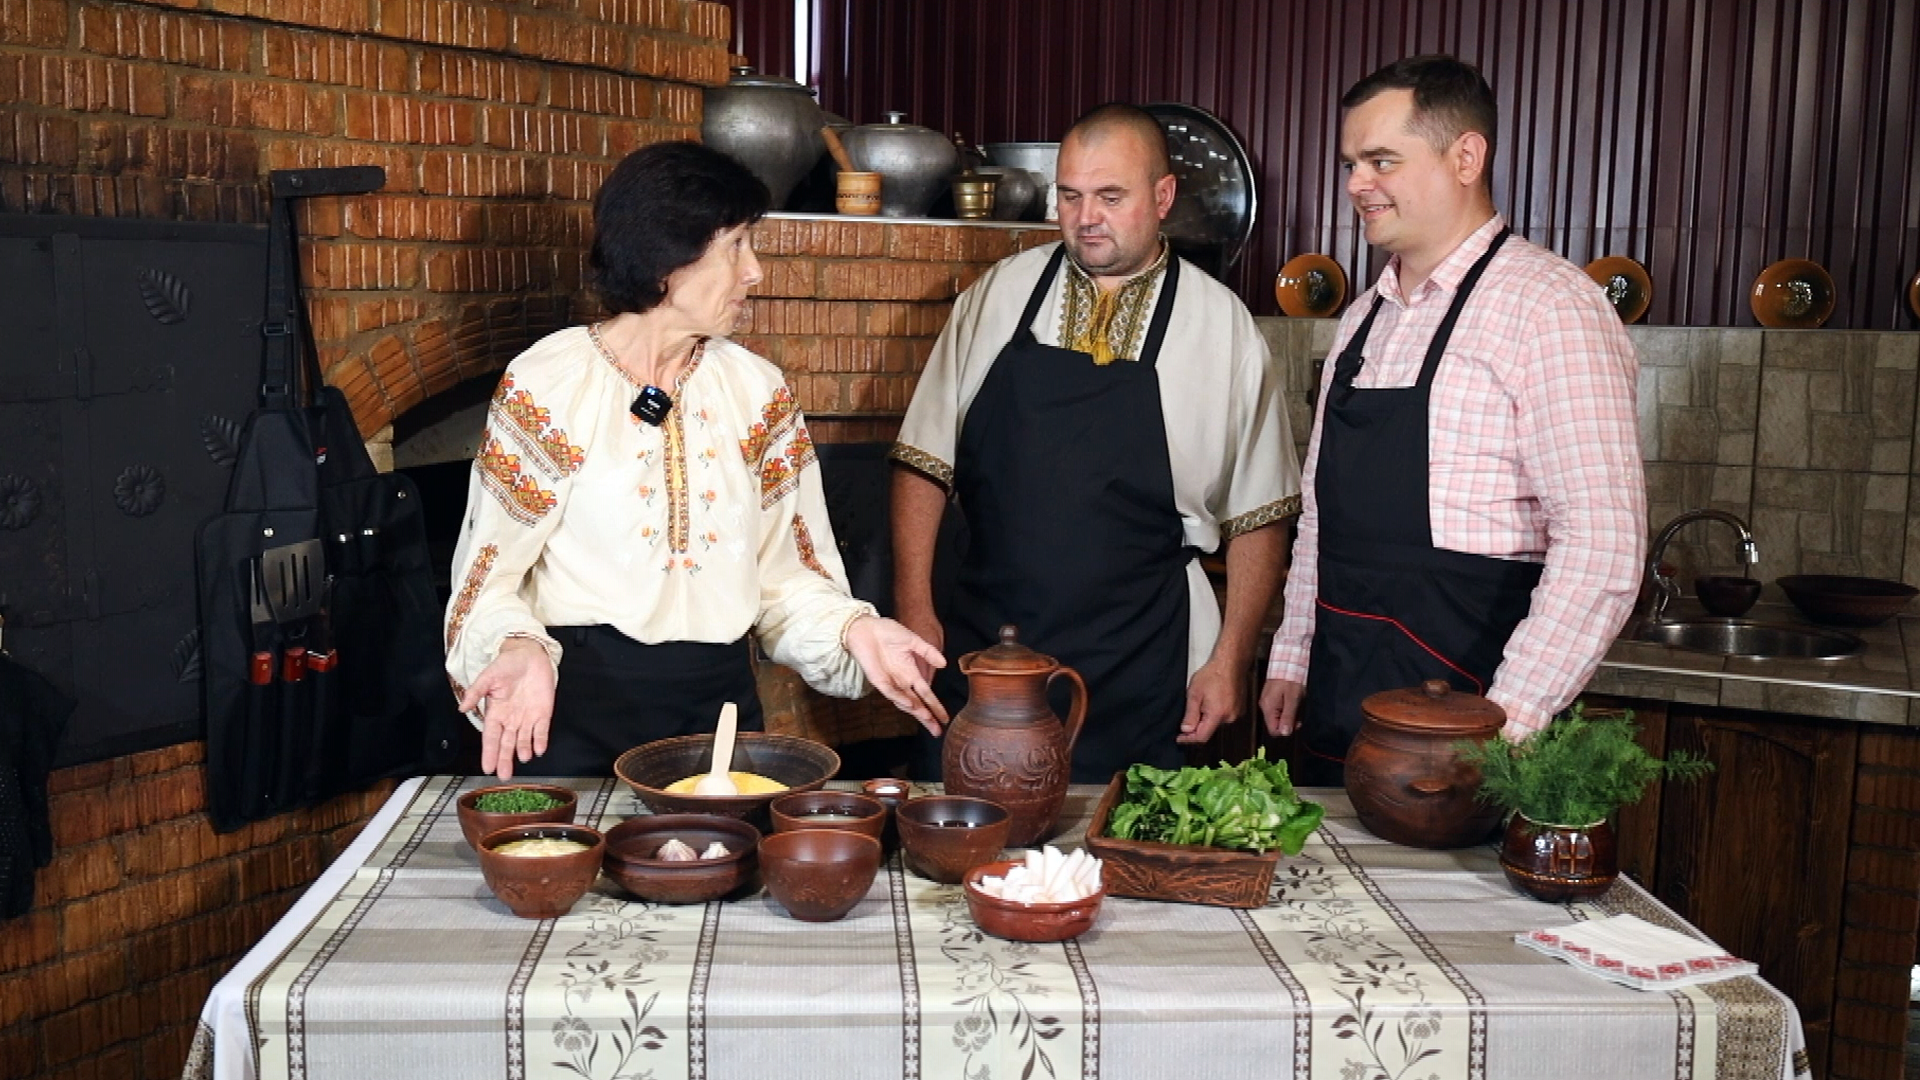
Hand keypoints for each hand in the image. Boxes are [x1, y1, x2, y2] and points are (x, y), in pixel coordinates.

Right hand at [458, 637, 556, 779]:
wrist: (529, 655)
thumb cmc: (507, 665)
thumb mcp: (487, 677)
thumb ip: (475, 692)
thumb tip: (462, 708)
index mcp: (496, 713)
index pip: (490, 737)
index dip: (489, 752)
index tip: (487, 767)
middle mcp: (511, 719)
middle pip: (507, 744)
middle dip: (505, 759)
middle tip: (503, 775)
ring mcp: (527, 718)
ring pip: (524, 740)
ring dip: (523, 750)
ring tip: (521, 758)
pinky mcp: (543, 713)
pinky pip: (541, 730)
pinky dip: (540, 740)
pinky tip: (538, 749)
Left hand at [844, 615, 948, 735]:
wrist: (866, 627)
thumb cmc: (887, 632)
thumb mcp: (913, 641)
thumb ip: (928, 652)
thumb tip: (944, 664)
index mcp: (911, 673)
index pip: (926, 694)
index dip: (935, 707)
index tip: (945, 718)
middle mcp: (902, 681)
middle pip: (917, 704)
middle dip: (927, 717)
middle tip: (938, 730)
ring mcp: (890, 682)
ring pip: (905, 702)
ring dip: (916, 711)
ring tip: (928, 719)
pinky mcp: (878, 680)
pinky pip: (891, 692)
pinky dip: (901, 699)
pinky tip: (911, 705)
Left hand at [1177, 655, 1244, 744]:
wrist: (1231, 663)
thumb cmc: (1212, 674)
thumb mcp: (1194, 694)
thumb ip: (1190, 714)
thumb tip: (1186, 730)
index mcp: (1217, 714)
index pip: (1202, 737)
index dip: (1189, 739)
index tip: (1180, 738)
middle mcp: (1230, 717)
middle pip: (1209, 730)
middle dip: (1197, 726)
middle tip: (1189, 713)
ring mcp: (1237, 713)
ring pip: (1216, 723)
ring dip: (1207, 718)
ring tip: (1203, 701)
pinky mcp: (1240, 709)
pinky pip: (1224, 716)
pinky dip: (1216, 713)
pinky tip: (1212, 699)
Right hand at [1259, 678, 1305, 736]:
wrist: (1286, 662)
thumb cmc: (1290, 678)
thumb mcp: (1293, 699)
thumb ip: (1288, 716)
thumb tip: (1285, 733)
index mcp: (1268, 708)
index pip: (1274, 730)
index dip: (1286, 730)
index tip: (1296, 723)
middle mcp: (1265, 706)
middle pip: (1276, 724)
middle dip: (1289, 721)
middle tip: (1299, 712)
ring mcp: (1267, 701)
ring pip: (1278, 716)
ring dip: (1289, 713)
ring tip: (1296, 703)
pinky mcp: (1271, 697)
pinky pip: (1278, 708)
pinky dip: (1286, 707)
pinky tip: (1292, 699)